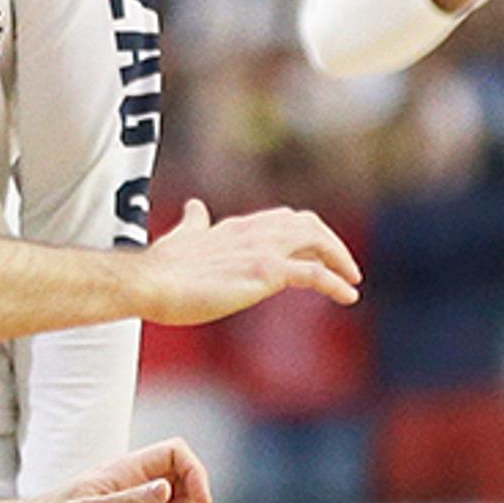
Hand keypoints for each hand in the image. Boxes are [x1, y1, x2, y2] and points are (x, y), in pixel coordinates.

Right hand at [134, 201, 361, 327]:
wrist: (151, 282)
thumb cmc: (161, 268)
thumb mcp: (182, 237)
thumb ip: (194, 223)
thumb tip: (195, 205)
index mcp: (237, 227)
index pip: (283, 220)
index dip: (305, 233)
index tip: (316, 251)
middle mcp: (255, 232)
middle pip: (307, 224)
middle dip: (330, 242)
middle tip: (344, 267)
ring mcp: (263, 250)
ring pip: (317, 241)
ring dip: (340, 259)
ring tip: (352, 281)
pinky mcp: (266, 272)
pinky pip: (314, 274)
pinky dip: (336, 282)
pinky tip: (349, 296)